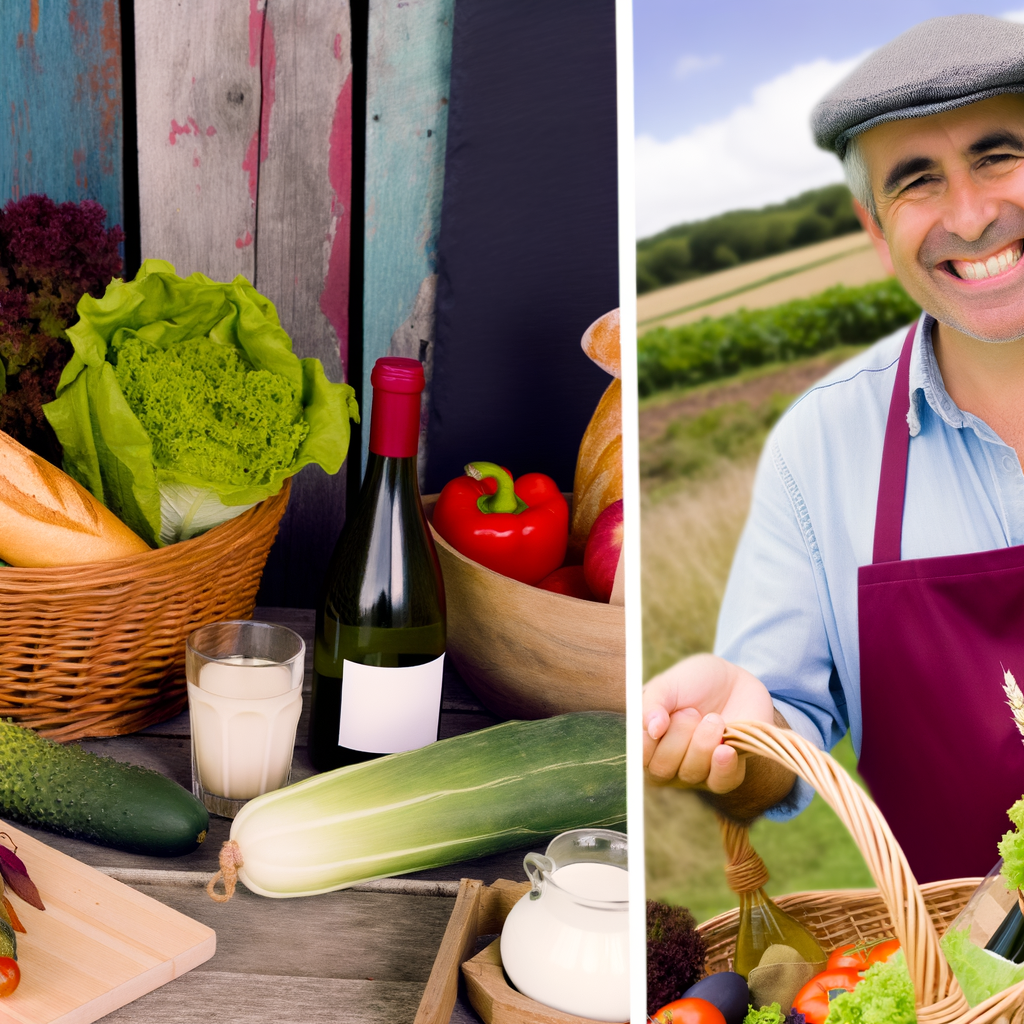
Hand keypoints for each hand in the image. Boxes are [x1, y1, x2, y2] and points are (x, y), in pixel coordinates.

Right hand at [642, 653, 776, 795]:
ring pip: (691, 774)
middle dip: (677, 737)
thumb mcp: (667, 685)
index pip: (638, 758)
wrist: (734, 681)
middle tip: (691, 712)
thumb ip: (652, 704)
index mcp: (648, 741)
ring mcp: (696, 771)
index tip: (659, 724)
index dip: (646, 744)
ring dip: (702, 743)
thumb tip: (650, 729)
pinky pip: (721, 783)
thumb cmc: (693, 682)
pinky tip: (726, 749)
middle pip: (661, 769)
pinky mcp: (726, 774)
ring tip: (714, 718)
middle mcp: (668, 762)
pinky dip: (722, 766)